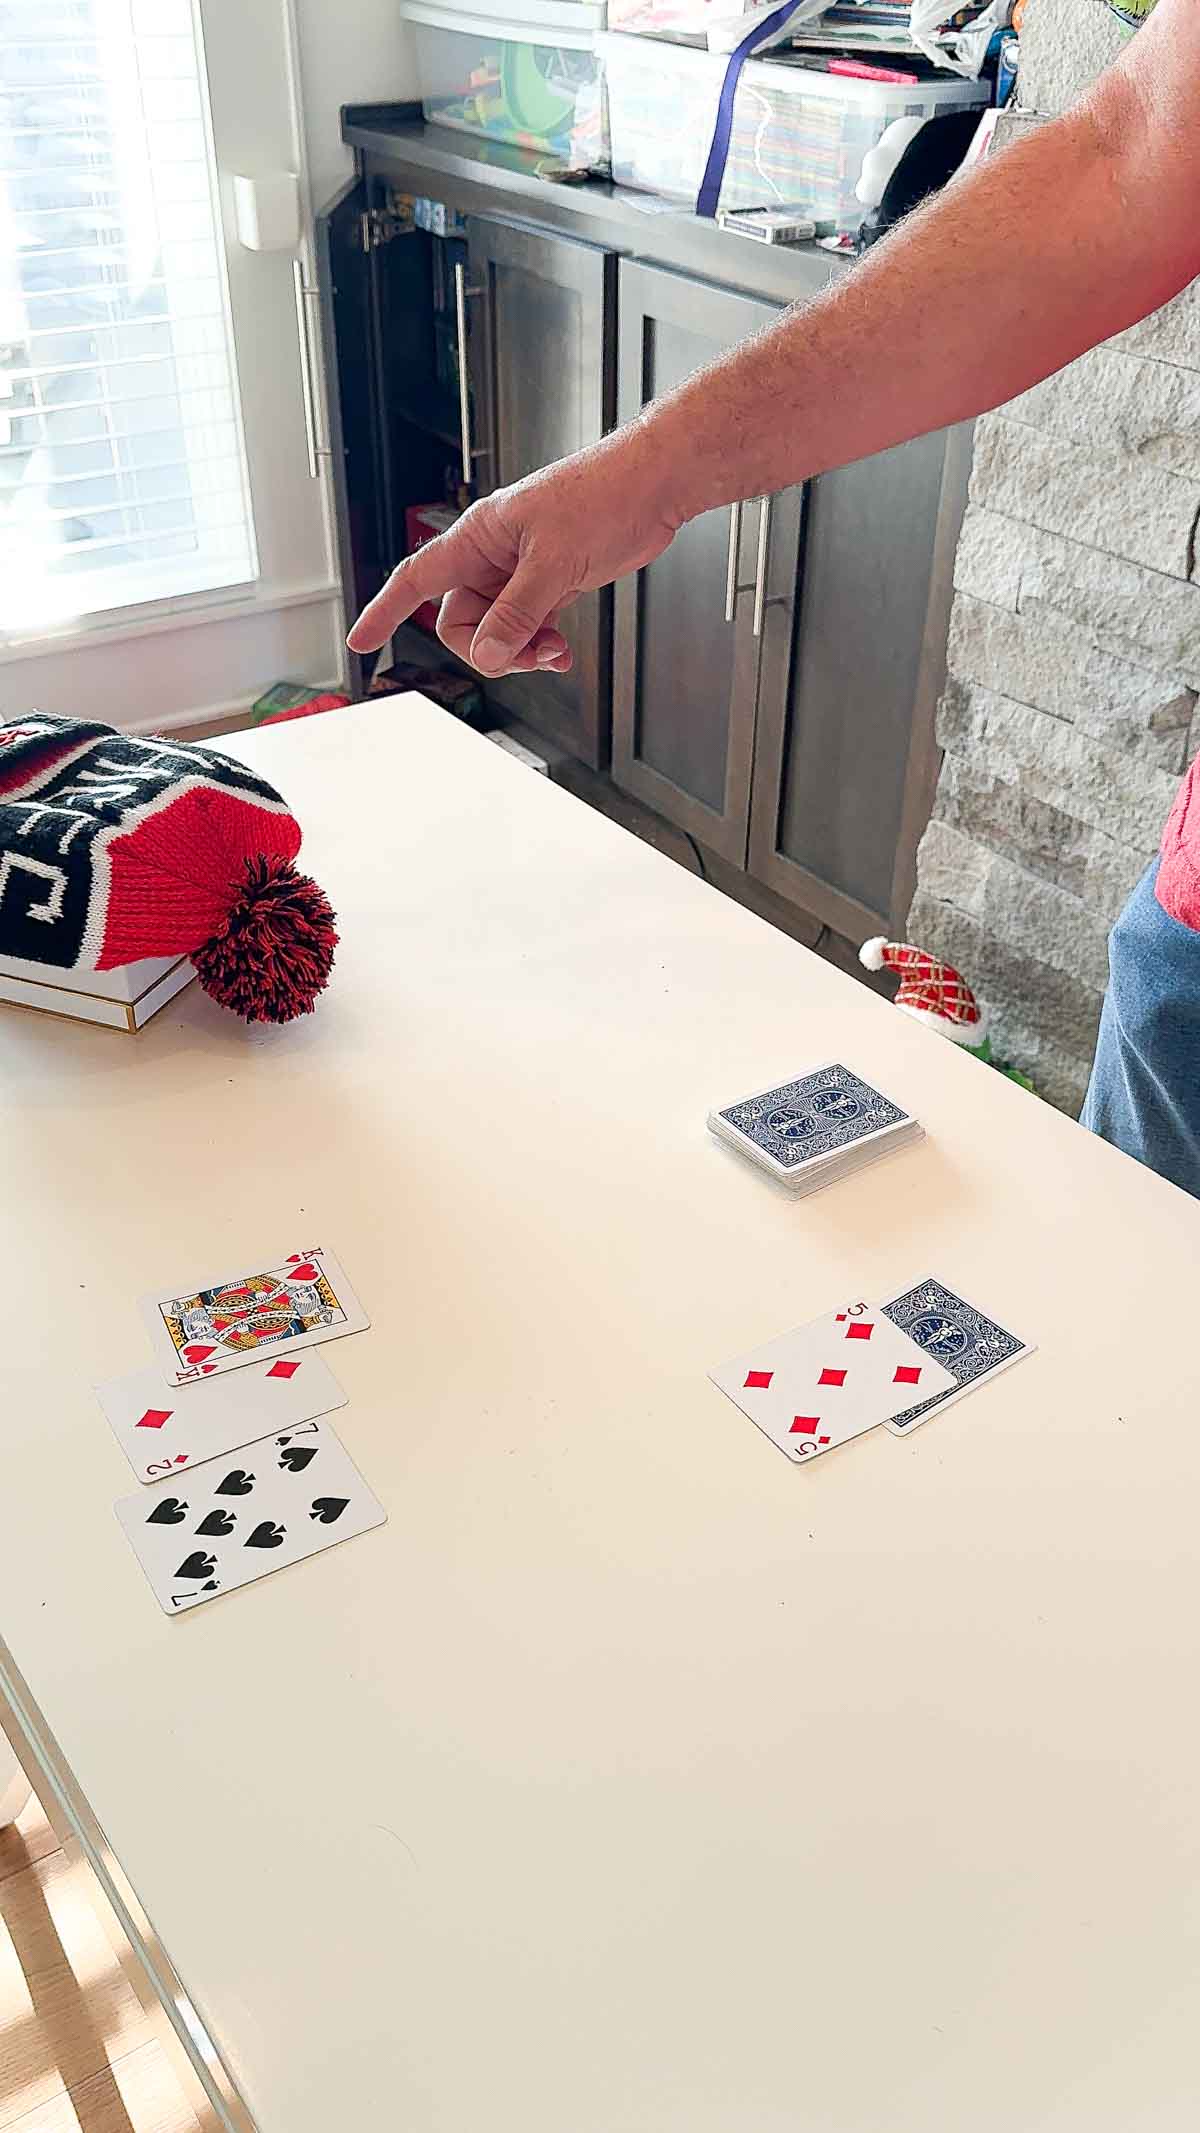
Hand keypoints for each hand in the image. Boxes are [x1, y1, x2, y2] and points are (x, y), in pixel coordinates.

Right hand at [346, 433, 680, 676]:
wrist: (654, 485)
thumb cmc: (604, 496)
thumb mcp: (553, 564)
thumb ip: (517, 614)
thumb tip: (487, 654)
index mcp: (478, 536)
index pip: (415, 579)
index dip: (385, 611)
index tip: (362, 641)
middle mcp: (493, 553)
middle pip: (461, 621)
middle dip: (489, 647)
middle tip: (526, 653)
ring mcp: (520, 570)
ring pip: (497, 629)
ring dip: (520, 650)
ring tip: (554, 650)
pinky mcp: (550, 581)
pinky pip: (526, 626)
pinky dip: (538, 645)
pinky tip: (559, 650)